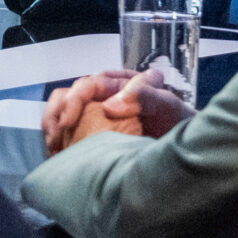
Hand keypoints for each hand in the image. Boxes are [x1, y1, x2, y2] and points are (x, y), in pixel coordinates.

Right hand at [41, 67, 195, 153]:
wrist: (186, 147)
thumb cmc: (178, 124)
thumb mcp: (168, 106)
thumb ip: (145, 97)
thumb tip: (109, 105)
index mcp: (121, 82)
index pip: (89, 83)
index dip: (74, 100)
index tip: (68, 121)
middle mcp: (105, 93)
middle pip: (67, 95)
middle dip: (56, 116)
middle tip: (55, 139)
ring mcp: (96, 111)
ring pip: (60, 109)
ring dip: (51, 127)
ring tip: (52, 148)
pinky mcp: (91, 129)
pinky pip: (65, 129)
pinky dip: (56, 141)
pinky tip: (57, 154)